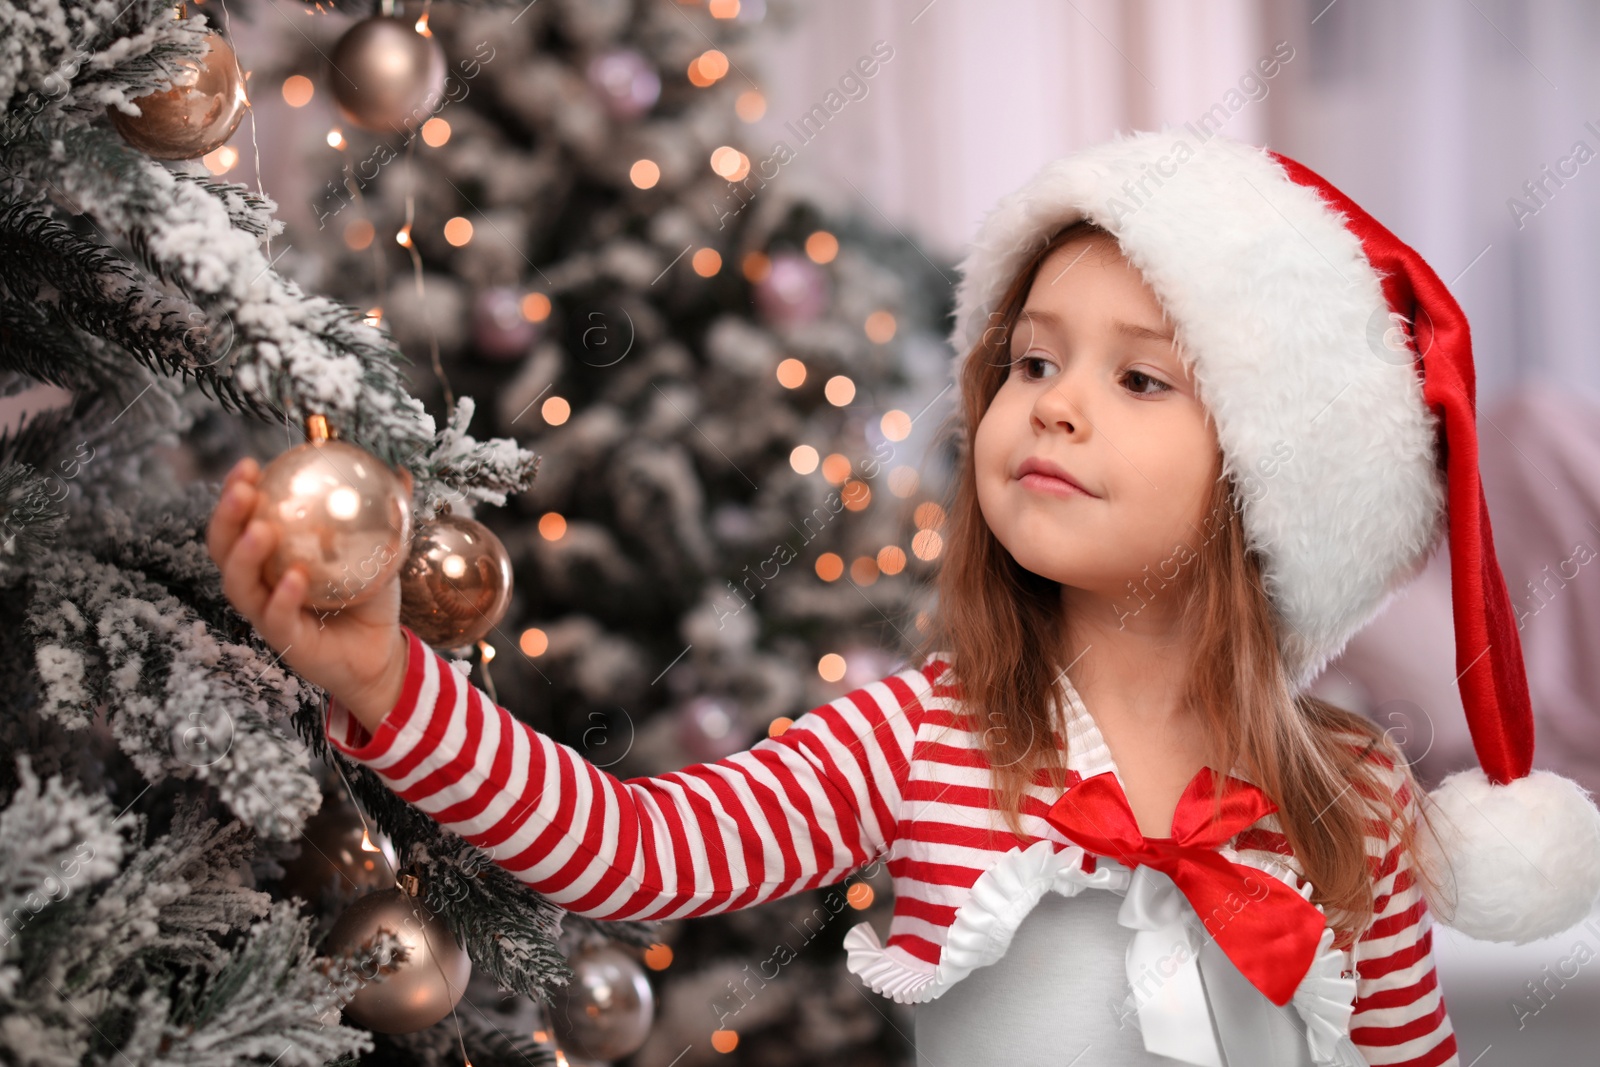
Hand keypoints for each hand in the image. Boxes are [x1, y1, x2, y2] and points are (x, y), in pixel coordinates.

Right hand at [207, 456, 410, 732]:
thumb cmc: (369, 598)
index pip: (243, 520)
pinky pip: (277, 618)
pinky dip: (283, 597)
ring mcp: (268, 614)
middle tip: (243, 489)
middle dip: (227, 516)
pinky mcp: (286, 642)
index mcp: (273, 557)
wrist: (381, 654)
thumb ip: (383, 517)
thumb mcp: (379, 552)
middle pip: (225, 549)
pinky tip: (294, 578)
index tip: (248, 465)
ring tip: (260, 530)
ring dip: (245, 555)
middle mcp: (261, 584)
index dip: (236, 493)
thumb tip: (400, 474)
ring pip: (239, 585)